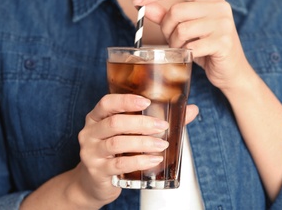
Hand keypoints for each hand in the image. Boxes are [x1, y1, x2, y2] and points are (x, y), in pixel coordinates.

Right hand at [75, 94, 198, 207]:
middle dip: (142, 123)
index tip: (146, 102)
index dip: (126, 100)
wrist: (93, 182)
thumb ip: (157, 121)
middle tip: (163, 126)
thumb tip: (191, 110)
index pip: (107, 102)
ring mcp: (91, 152)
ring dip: (143, 143)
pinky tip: (154, 160)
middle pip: (115, 122)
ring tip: (162, 144)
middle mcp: (90, 132)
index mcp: (96, 117)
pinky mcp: (97, 170)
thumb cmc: (114, 151)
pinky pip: (119, 164)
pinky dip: (139, 160)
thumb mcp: (128, 134)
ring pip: (118, 143)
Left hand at [133, 0, 253, 90]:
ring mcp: (224, 24)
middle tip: (171, 40)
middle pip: (177, 10)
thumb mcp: (185, 30)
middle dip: (166, 28)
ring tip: (182, 49)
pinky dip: (186, 54)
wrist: (230, 71)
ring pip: (182, 29)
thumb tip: (144, 5)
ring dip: (176, 44)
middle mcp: (220, 6)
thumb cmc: (206, 48)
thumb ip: (165, 16)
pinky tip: (192, 56)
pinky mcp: (224, 42)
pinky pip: (192, 47)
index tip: (136, 1)